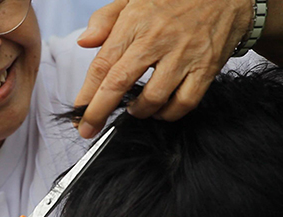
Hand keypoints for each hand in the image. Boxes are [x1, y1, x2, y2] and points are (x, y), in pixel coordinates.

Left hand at [75, 0, 253, 137]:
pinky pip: (185, 102)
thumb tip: (85, 42)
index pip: (102, 64)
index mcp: (134, 22)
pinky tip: (160, 111)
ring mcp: (183, 55)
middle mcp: (156, 40)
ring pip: (152, 98)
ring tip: (133, 110)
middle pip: (119, 83)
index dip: (86, 93)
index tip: (78, 112)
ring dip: (138, 112)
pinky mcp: (206, 67)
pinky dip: (169, 114)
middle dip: (99, 112)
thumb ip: (105, 19)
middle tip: (89, 129)